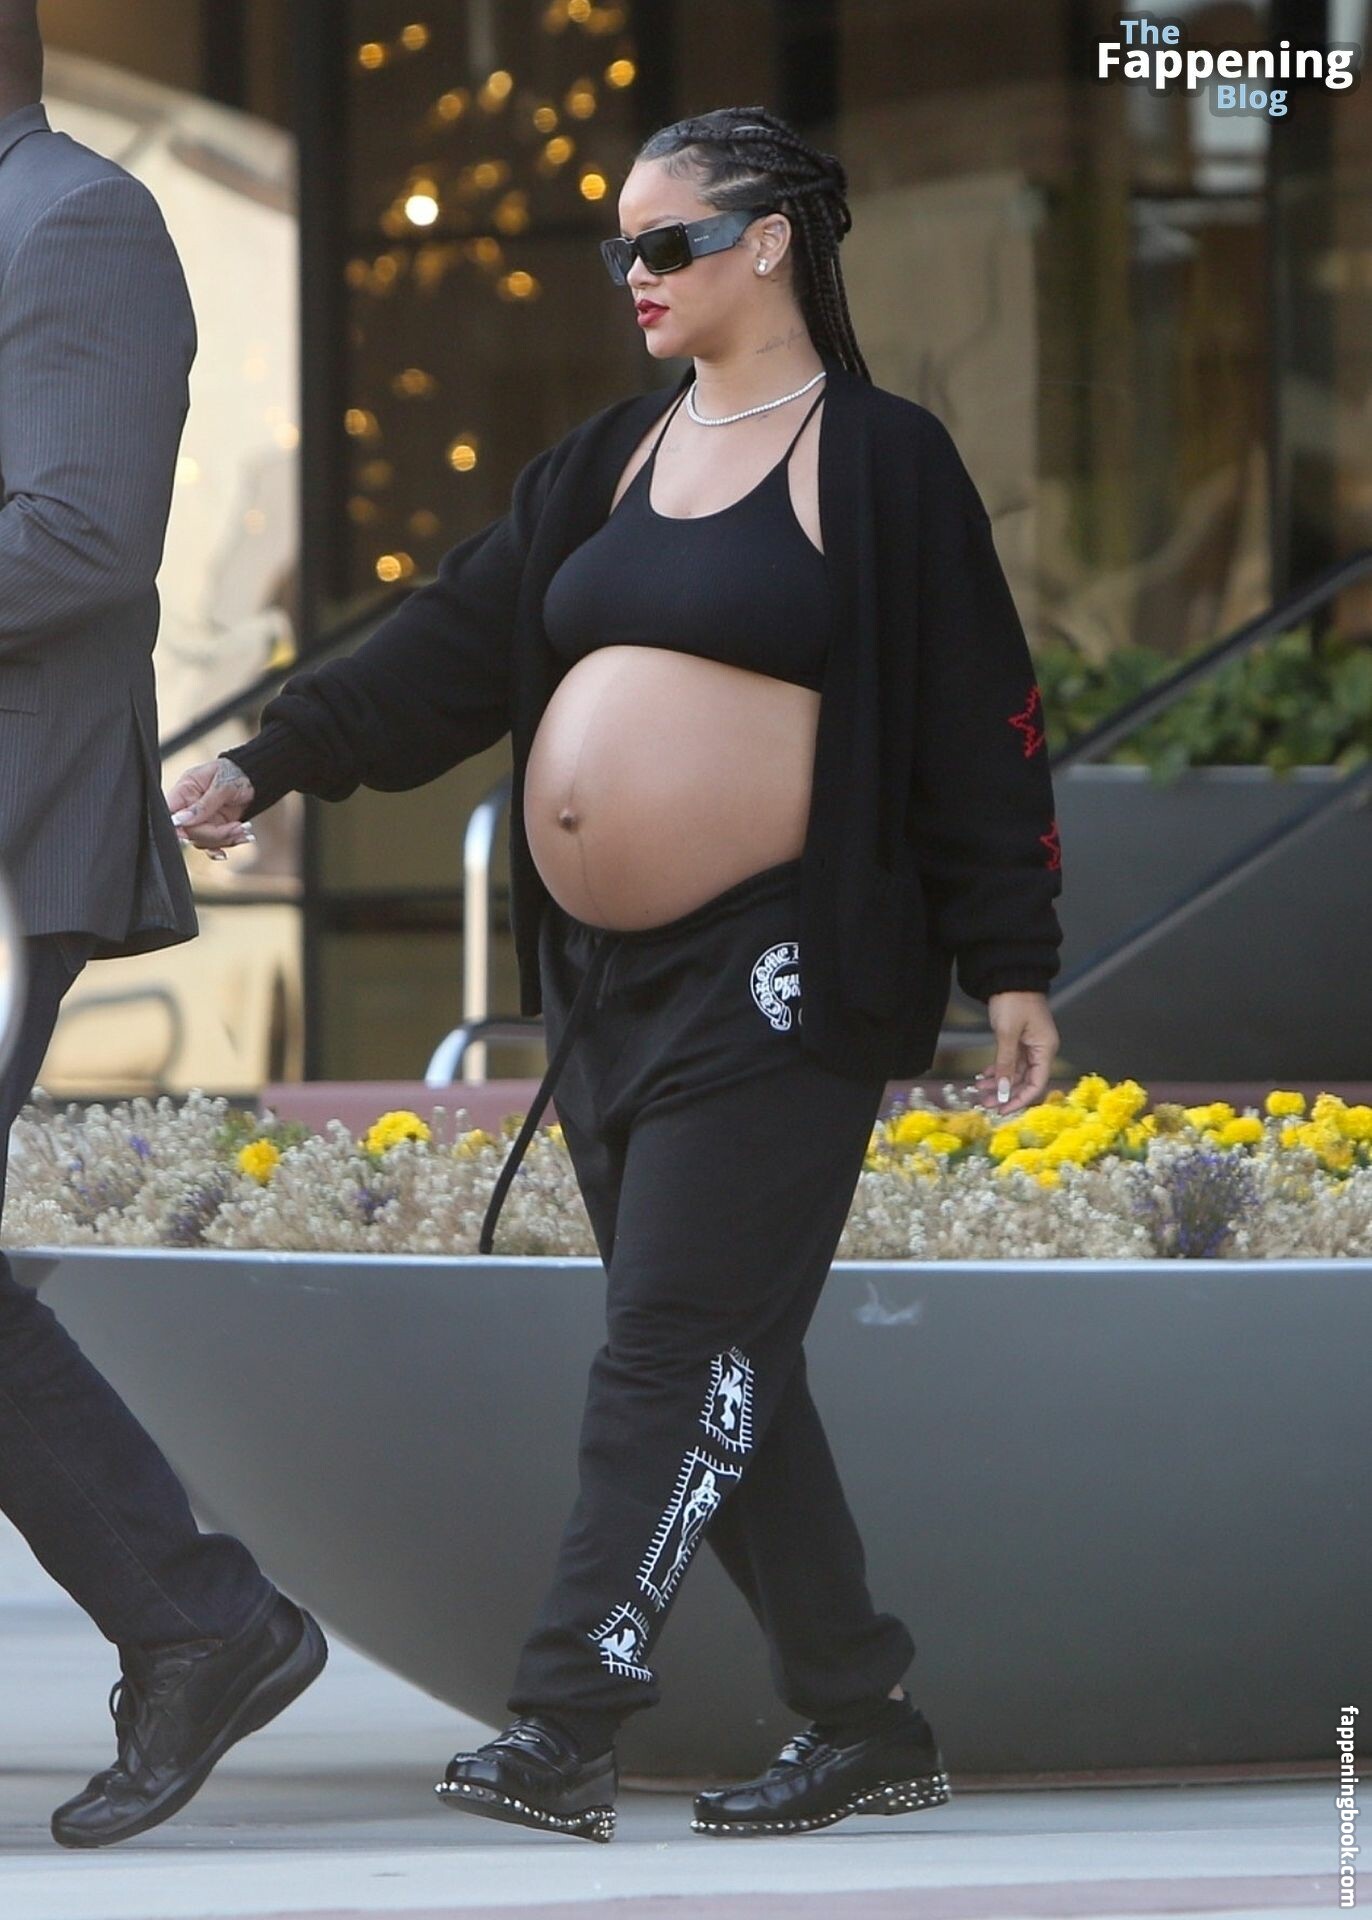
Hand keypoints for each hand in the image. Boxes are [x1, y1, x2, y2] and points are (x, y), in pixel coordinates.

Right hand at [165, 757, 256, 861]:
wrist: (253, 776)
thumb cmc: (235, 772)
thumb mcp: (221, 785)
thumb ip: (203, 805)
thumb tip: (182, 820)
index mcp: (184, 791)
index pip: (170, 814)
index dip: (180, 826)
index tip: (198, 828)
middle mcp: (189, 807)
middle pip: (189, 832)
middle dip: (214, 834)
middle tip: (237, 827)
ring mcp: (202, 819)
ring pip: (203, 841)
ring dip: (226, 839)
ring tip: (243, 829)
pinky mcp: (214, 827)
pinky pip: (214, 843)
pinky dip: (228, 842)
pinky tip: (241, 838)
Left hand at [972, 991, 1057, 1114]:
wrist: (1009, 975)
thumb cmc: (1014, 1001)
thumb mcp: (1008, 1034)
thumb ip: (1006, 1064)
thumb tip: (1004, 1091)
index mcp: (1045, 1049)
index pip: (1037, 1083)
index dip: (1020, 1100)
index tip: (1002, 1110)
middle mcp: (1041, 1049)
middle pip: (1025, 1080)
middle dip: (1006, 1093)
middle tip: (986, 1103)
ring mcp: (1030, 1044)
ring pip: (1015, 1072)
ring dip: (999, 1082)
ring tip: (980, 1090)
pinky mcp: (1018, 1039)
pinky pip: (1010, 1061)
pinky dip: (998, 1069)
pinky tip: (984, 1076)